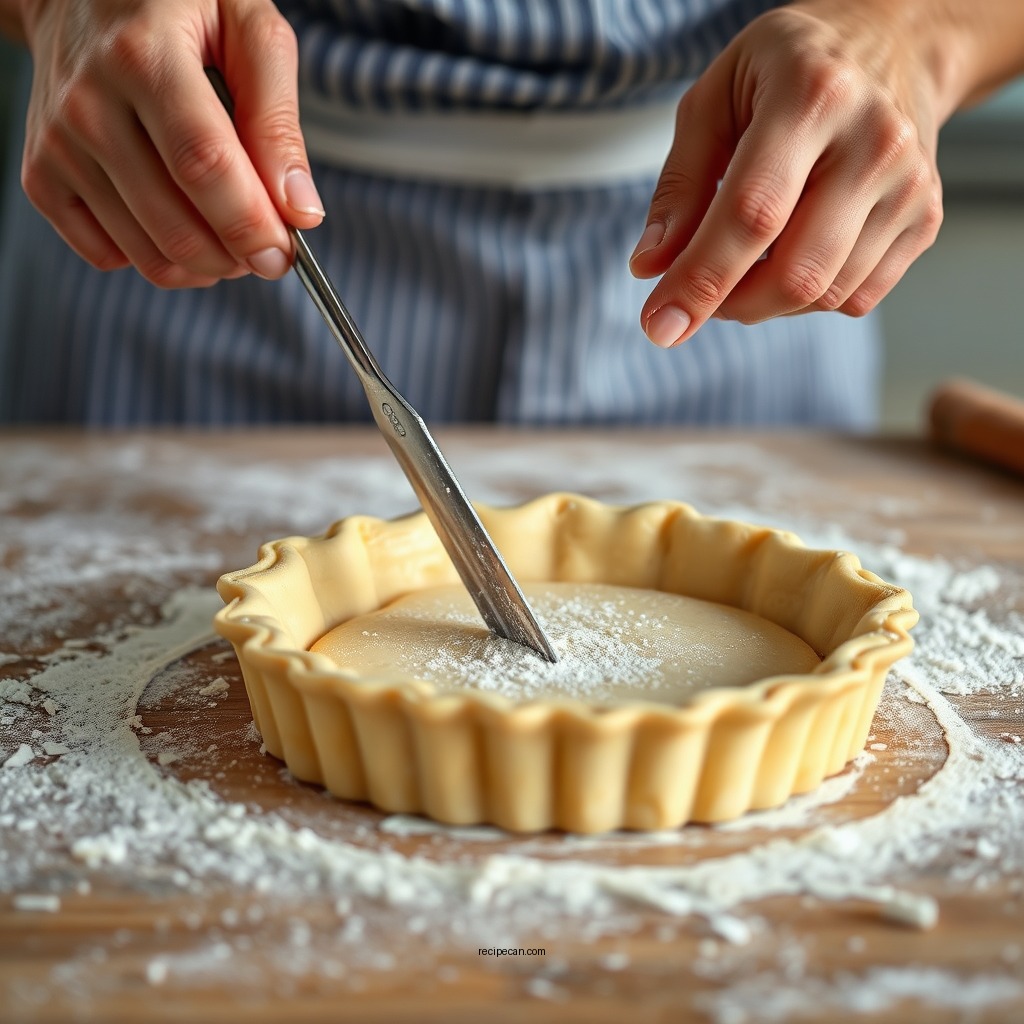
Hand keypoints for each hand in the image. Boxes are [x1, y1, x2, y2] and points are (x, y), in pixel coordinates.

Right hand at [18, 0, 323, 287]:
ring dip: (206, 266)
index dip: (251, 224)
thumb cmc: (179, 8)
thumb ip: (278, 120)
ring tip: (229, 234)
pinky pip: (108, 256)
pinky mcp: (41, 175)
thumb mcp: (248, 30)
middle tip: (267, 248)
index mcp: (145, 55)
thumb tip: (300, 209)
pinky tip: (179, 224)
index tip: (284, 252)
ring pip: (148, 253)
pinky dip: (157, 259)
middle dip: (237, 257)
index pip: (205, 165)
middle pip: (177, 225)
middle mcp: (89, 103)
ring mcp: (59, 144)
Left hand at [629, 2, 948, 345]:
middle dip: (733, 304)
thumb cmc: (787, 72)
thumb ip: (680, 186)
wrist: (893, 42)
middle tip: (700, 291)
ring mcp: (910, 184)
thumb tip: (650, 267)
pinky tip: (795, 252)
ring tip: (748, 258)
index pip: (752, 216)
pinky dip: (810, 297)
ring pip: (826, 295)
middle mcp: (875, 140)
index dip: (701, 281)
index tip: (661, 326)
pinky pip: (857, 298)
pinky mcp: (927, 218)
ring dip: (768, 301)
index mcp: (813, 95)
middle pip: (797, 272)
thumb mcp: (714, 100)